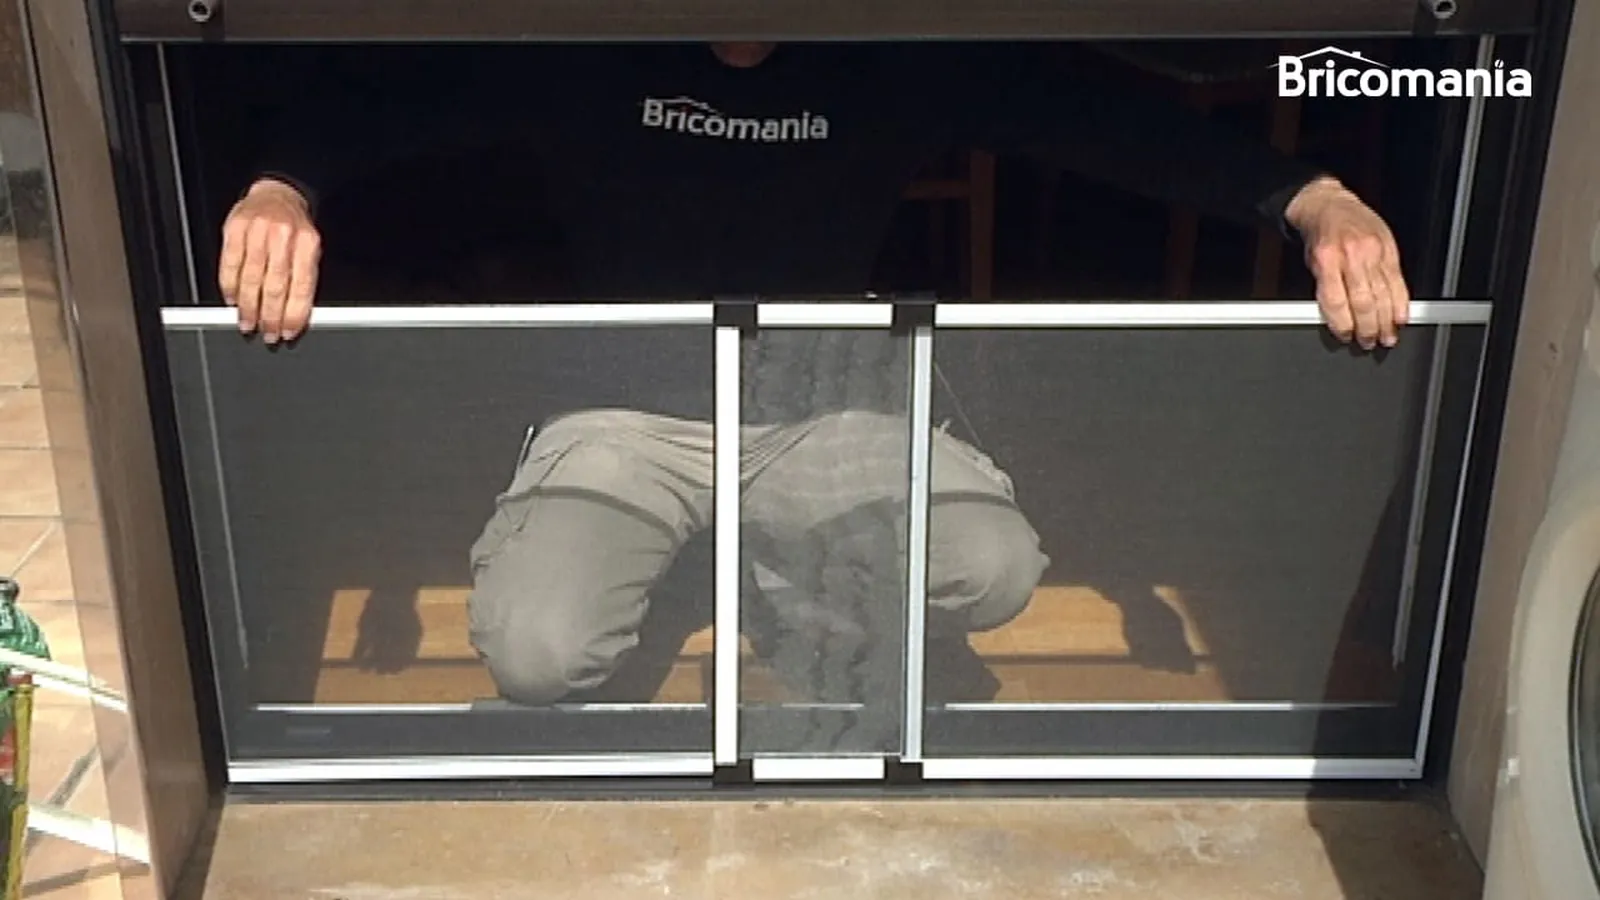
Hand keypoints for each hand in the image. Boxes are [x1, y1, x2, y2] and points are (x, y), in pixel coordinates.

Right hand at [217, 178, 320, 343]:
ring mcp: (257, 231)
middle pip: (275, 286)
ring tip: (248, 323)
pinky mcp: (235, 228)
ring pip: (251, 278)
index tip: (288, 332)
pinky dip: (230, 286)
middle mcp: (283, 236)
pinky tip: (233, 300)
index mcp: (307, 243)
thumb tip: (296, 316)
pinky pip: (229, 264)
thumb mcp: (309, 249)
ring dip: (249, 307)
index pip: (301, 287)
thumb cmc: (295, 228)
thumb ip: (304, 278)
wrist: (277, 195)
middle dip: (270, 316)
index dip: (294, 314)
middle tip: (268, 334)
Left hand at [1285, 177, 1409, 349]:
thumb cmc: (1320, 237)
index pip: (1337, 301)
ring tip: (1387, 337)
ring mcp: (1374, 253)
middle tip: (1369, 343)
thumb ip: (1325, 289)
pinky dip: (1401, 303)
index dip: (1342, 324)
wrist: (1330, 205)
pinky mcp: (1390, 250)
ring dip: (1386, 322)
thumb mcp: (1312, 263)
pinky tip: (1401, 318)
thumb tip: (1339, 320)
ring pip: (1384, 295)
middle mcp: (1352, 256)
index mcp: (1327, 260)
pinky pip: (1399, 282)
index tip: (1346, 336)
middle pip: (1364, 302)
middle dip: (1368, 328)